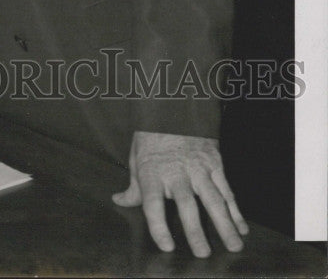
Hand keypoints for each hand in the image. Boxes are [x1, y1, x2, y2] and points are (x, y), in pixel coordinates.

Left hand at [112, 131, 247, 256]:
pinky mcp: (214, 163)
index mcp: (152, 172)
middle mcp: (176, 172)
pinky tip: (242, 227)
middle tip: (203, 253)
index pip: (152, 203)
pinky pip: (227, 189)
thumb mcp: (136, 158)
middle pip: (186, 205)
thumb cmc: (151, 136)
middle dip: (195, 231)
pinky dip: (236, 209)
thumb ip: (134, 186)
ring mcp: (198, 167)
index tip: (167, 246)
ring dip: (225, 224)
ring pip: (214, 199)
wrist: (172, 107)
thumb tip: (119, 200)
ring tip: (233, 246)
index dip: (158, 226)